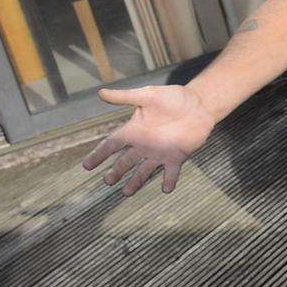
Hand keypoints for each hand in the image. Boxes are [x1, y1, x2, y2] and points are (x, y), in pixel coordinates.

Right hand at [80, 85, 215, 195]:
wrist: (199, 103)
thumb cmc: (173, 98)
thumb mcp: (148, 95)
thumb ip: (125, 97)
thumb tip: (101, 93)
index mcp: (134, 130)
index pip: (112, 145)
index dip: (99, 155)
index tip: (87, 166)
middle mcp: (144, 144)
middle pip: (125, 162)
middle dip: (116, 172)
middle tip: (108, 181)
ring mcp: (160, 152)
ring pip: (144, 171)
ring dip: (135, 182)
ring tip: (126, 193)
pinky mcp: (177, 156)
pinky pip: (171, 173)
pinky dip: (169, 181)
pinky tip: (166, 190)